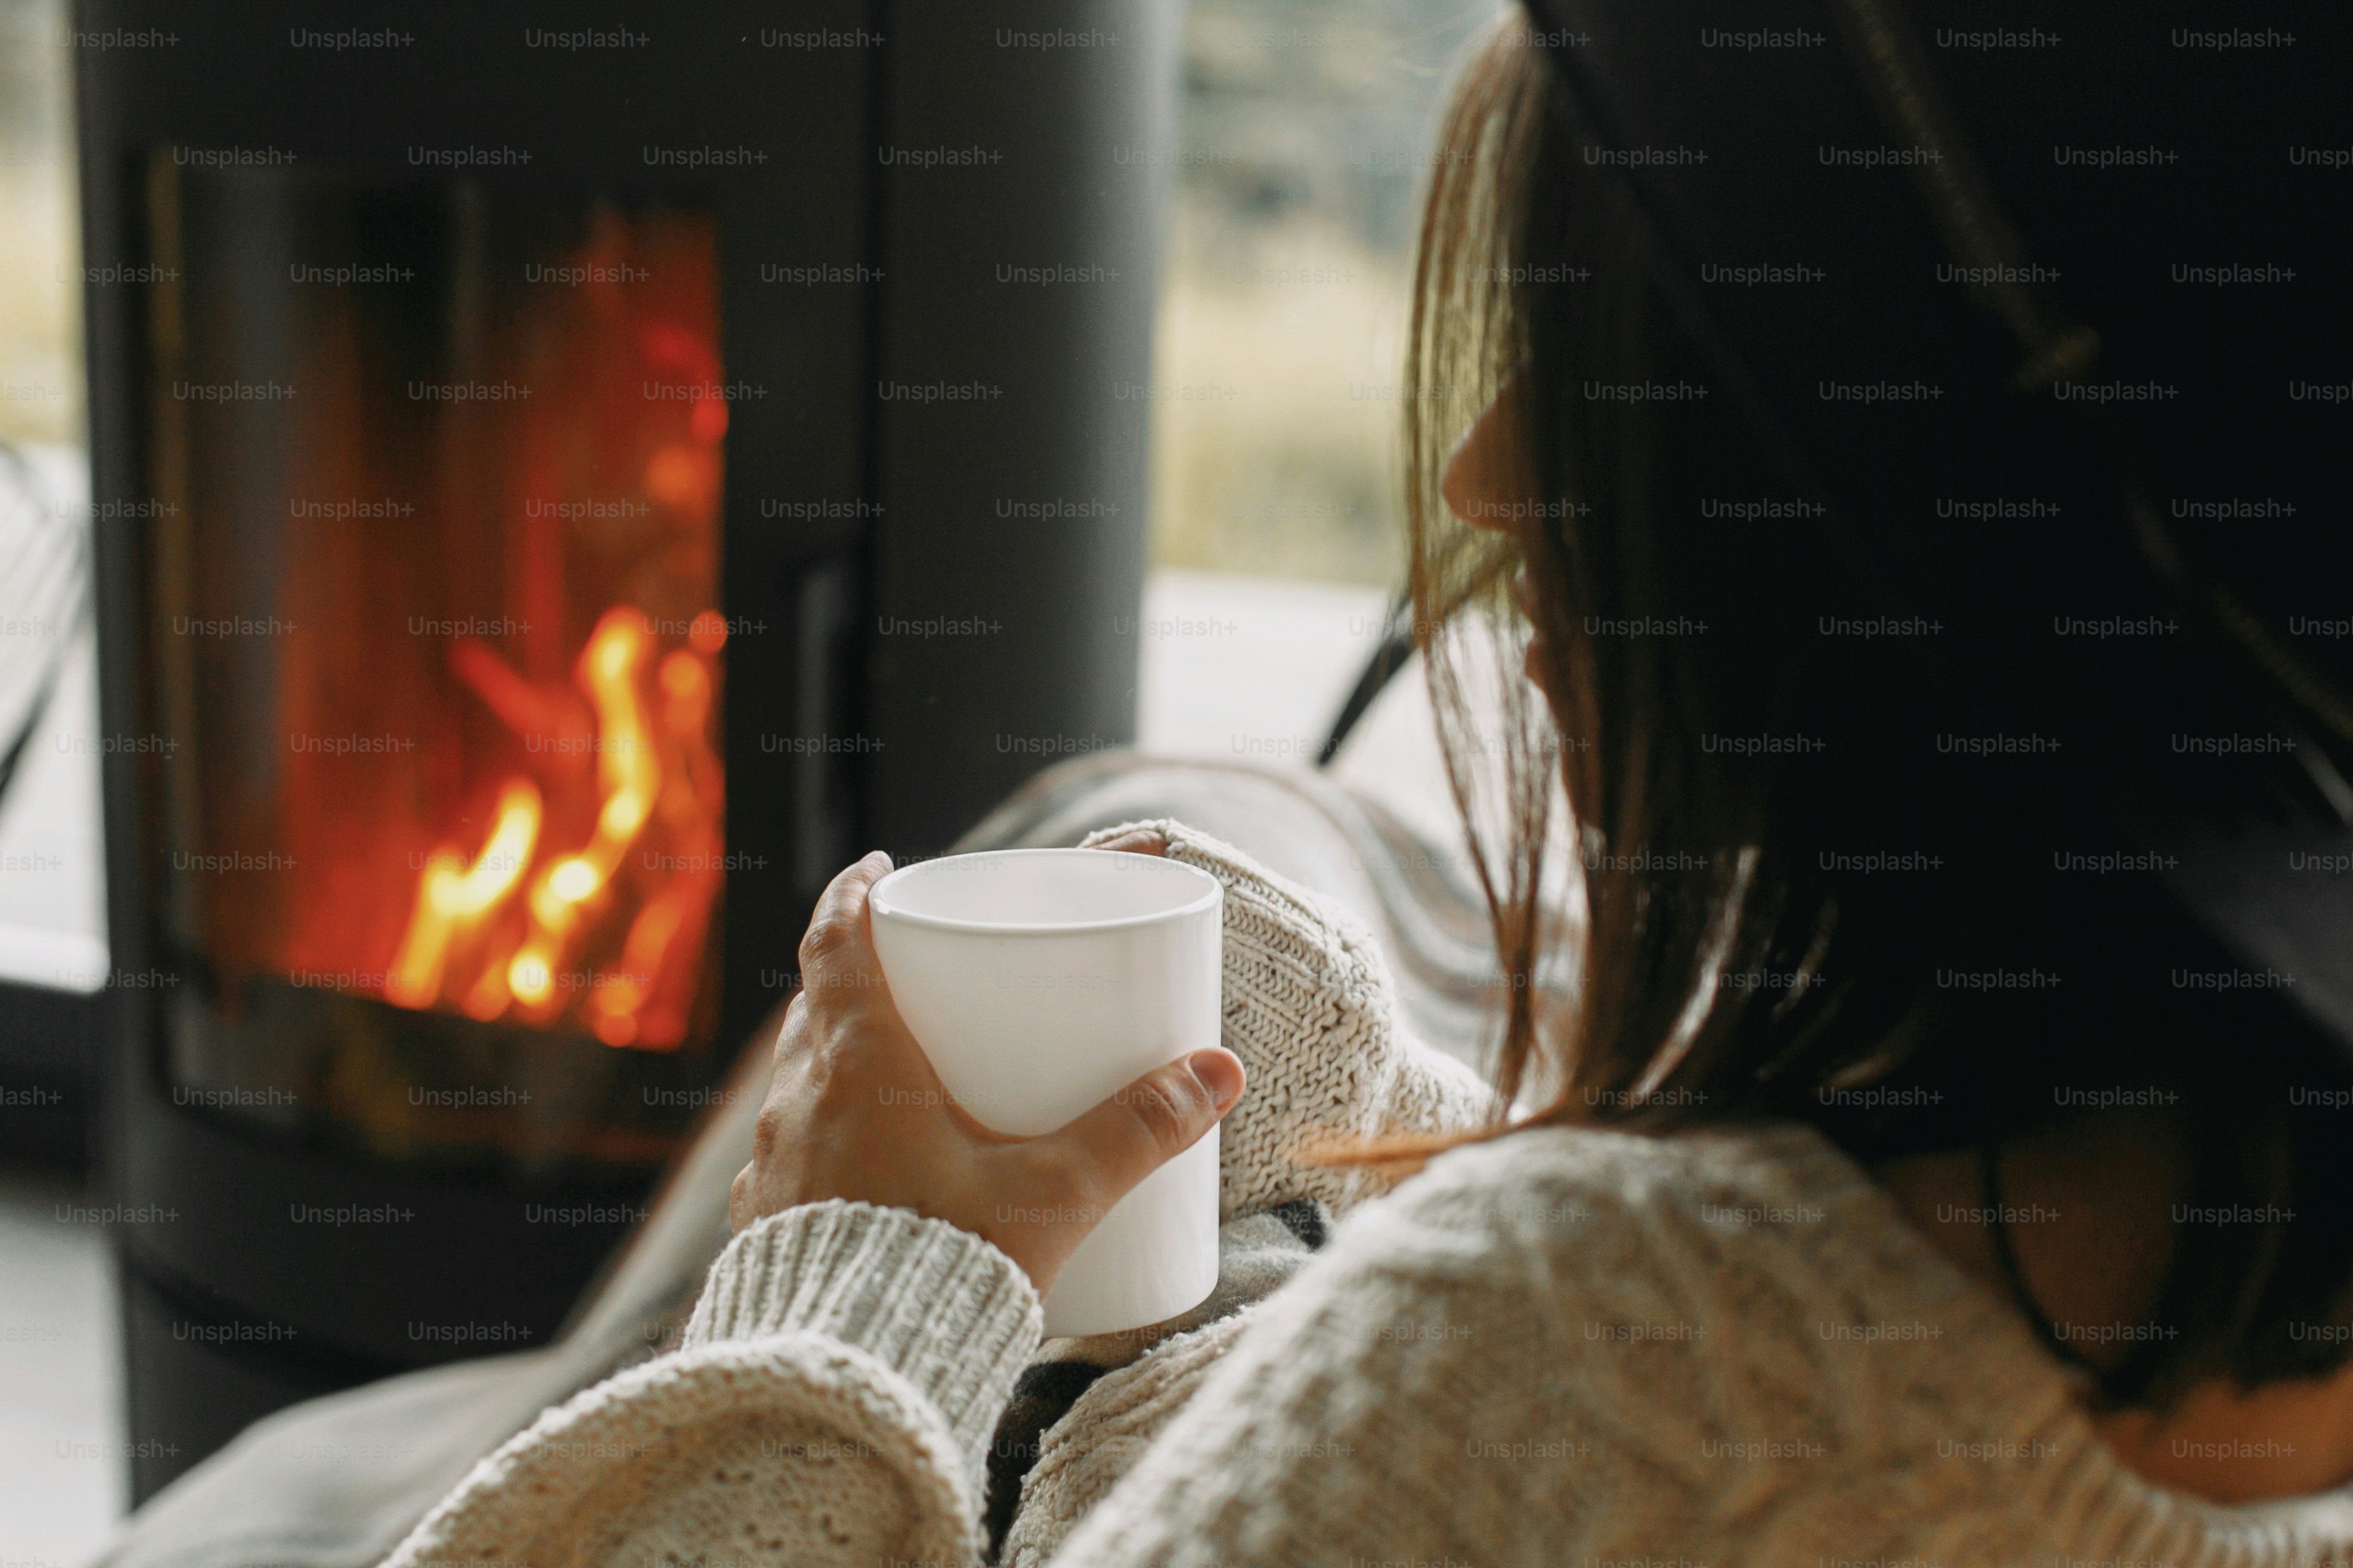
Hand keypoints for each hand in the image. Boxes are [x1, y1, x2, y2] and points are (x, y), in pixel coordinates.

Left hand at [728, 849, 1245, 1296]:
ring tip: (900, 1075)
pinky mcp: (767, 1228)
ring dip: (839, 1064)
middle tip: (915, 979)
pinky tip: (869, 1173)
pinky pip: (793, 1158)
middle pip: (818, 1008)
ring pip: (800, 1084)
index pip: (836, 943)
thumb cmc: (942, 1272)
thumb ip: (1139, 1130)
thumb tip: (1218, 1073)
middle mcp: (798, 1104)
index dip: (854, 894)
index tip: (877, 868)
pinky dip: (827, 1141)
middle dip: (861, 982)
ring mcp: (772, 1169)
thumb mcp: (1057, 1195)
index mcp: (855, 1064)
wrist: (845, 1385)